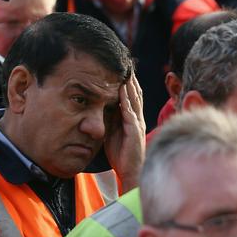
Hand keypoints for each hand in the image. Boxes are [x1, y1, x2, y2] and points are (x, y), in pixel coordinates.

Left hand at [105, 74, 145, 192]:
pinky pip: (130, 112)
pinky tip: (122, 90)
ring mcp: (137, 124)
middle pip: (134, 94)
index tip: (120, 69)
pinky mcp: (135, 131)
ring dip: (129, 84)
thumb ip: (108, 121)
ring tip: (125, 70)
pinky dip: (126, 100)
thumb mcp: (111, 133)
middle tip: (125, 63)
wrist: (129, 173)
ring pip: (134, 99)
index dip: (127, 83)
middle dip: (130, 79)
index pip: (130, 96)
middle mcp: (137, 118)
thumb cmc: (120, 155)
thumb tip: (99, 108)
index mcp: (132, 119)